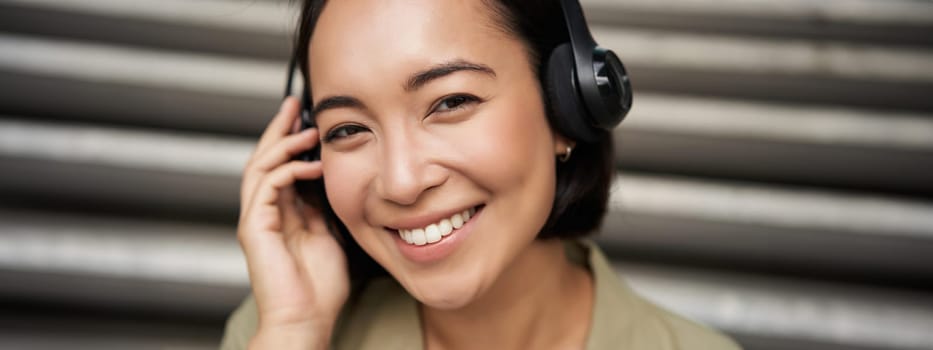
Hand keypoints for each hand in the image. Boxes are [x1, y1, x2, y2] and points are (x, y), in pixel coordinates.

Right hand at [237, 97, 348, 348]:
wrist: (306, 320)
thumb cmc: (320, 288)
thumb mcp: (331, 235)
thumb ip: (325, 208)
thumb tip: (333, 179)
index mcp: (280, 214)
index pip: (280, 165)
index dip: (290, 140)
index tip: (308, 118)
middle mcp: (263, 213)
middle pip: (264, 158)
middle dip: (279, 129)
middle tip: (295, 105)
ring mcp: (256, 219)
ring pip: (260, 166)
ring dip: (283, 143)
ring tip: (307, 130)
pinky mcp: (255, 227)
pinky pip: (267, 186)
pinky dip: (288, 169)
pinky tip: (312, 164)